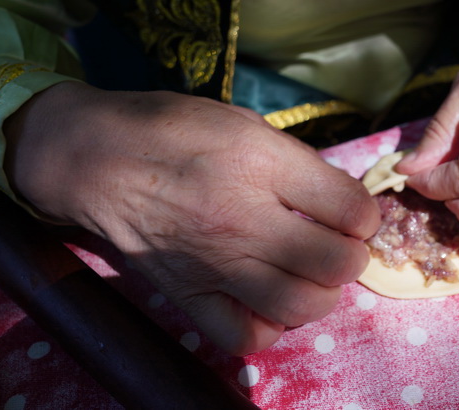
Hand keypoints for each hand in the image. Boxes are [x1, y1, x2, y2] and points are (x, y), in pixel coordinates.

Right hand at [4, 83, 378, 353]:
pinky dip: (268, 327)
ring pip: (301, 305)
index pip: (351, 209)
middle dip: (351, 257)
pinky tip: (267, 302)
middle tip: (336, 245)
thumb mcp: (244, 123)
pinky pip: (245, 336)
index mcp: (262, 164)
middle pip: (336, 264)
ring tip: (308, 275)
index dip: (365, 215)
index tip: (352, 214)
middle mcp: (243, 218)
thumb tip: (341, 202)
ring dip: (320, 295)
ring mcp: (215, 263)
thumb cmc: (172, 130)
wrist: (93, 159)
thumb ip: (298, 164)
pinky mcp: (187, 295)